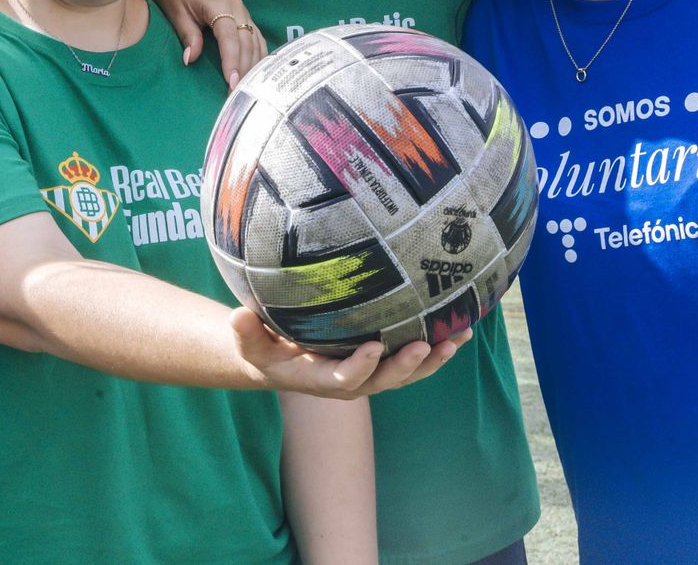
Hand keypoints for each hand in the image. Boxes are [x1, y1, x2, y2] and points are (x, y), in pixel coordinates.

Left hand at [139, 0, 267, 88]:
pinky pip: (256, 37)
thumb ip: (188, 35)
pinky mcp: (243, 15)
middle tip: (239, 93)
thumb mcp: (176, 13)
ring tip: (248, 89)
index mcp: (219, 4)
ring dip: (253, 65)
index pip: (230, 37)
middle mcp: (236, 6)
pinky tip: (256, 72)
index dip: (232, 60)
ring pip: (255, 41)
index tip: (231, 82)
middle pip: (246, 41)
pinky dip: (257, 55)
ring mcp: (242, 10)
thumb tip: (191, 60)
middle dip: (244, 69)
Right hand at [231, 307, 468, 398]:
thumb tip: (237, 315)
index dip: (360, 367)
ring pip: (407, 373)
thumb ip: (245, 331)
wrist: (279, 359)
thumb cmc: (264, 348)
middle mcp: (351, 382)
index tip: (374, 346)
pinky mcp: (383, 363)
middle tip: (426, 345)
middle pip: (385, 381)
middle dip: (406, 365)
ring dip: (433, 360)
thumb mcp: (249, 342)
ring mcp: (371, 374)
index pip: (344, 379)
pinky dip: (437, 348)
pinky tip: (460, 328)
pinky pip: (414, 360)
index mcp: (321, 379)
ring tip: (457, 339)